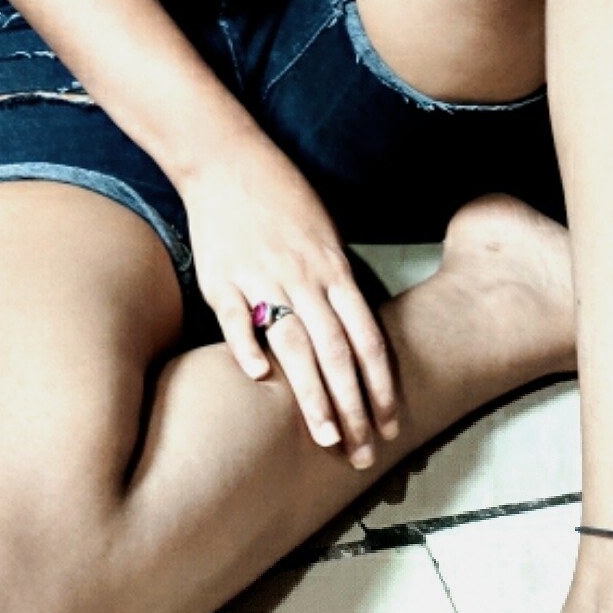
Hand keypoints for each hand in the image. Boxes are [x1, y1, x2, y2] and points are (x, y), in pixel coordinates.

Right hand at [182, 129, 400, 464]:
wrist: (228, 159)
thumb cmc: (281, 196)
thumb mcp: (324, 233)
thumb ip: (338, 281)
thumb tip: (354, 328)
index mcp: (333, 268)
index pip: (367, 338)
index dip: (380, 385)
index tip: (390, 424)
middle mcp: (304, 277)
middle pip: (337, 352)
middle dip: (353, 407)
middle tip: (363, 452)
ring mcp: (263, 277)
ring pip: (295, 343)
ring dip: (312, 395)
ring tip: (326, 437)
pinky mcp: (222, 277)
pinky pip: (237, 317)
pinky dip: (247, 346)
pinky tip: (257, 378)